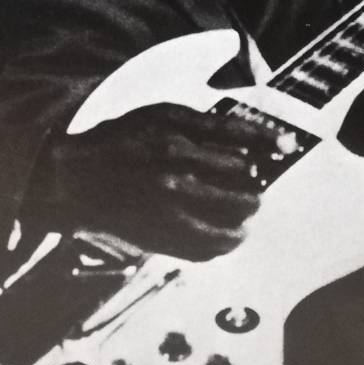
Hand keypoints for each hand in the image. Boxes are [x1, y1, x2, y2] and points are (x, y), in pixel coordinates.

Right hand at [32, 102, 279, 260]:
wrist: (75, 179)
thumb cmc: (121, 140)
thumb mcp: (160, 115)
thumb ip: (204, 126)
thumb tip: (250, 143)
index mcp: (175, 136)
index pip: (239, 139)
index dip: (269, 141)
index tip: (288, 145)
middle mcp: (175, 173)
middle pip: (242, 186)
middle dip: (256, 187)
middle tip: (255, 186)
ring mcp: (169, 211)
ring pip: (232, 224)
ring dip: (245, 218)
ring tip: (244, 212)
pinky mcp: (162, 238)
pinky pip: (209, 250)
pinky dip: (225, 243)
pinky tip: (227, 234)